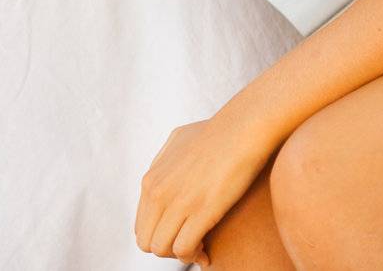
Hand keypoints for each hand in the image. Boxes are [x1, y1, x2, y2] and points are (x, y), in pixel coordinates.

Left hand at [135, 115, 274, 264]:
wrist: (241, 128)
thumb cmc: (216, 133)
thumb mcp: (176, 144)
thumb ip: (165, 164)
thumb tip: (163, 176)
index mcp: (150, 180)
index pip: (141, 226)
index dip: (161, 237)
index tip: (183, 235)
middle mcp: (157, 192)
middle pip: (146, 242)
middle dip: (168, 249)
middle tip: (192, 245)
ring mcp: (177, 201)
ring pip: (162, 249)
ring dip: (181, 254)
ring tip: (201, 248)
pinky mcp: (201, 210)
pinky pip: (184, 248)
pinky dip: (195, 255)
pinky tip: (209, 250)